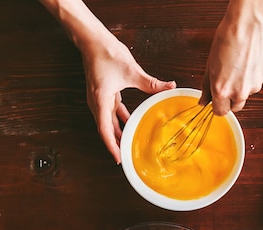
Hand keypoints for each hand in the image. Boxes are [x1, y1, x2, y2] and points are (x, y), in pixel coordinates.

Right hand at [81, 34, 175, 162]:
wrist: (92, 39)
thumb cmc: (105, 53)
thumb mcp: (132, 71)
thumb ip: (151, 83)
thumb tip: (170, 86)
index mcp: (100, 100)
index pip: (104, 129)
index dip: (111, 145)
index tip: (118, 158)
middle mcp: (97, 101)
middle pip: (105, 128)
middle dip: (114, 143)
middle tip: (124, 157)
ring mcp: (100, 97)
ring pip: (108, 120)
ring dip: (117, 132)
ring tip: (127, 144)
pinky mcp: (105, 91)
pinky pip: (111, 110)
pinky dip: (119, 118)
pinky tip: (129, 122)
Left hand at [200, 0, 262, 115]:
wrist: (249, 26)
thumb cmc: (229, 38)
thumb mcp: (210, 64)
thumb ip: (207, 85)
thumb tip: (204, 98)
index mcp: (222, 90)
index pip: (220, 112)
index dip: (218, 107)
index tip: (216, 102)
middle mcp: (239, 92)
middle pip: (235, 107)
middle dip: (230, 99)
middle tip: (226, 84)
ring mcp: (253, 87)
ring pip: (246, 95)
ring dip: (241, 88)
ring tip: (237, 69)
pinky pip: (255, 85)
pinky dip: (250, 78)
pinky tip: (246, 64)